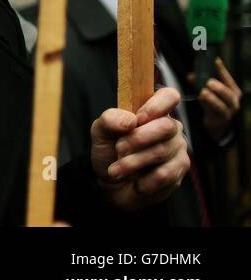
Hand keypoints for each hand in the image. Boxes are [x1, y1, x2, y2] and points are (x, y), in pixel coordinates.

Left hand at [90, 87, 189, 210]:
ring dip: (133, 163)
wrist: (112, 183)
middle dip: (136, 139)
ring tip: (117, 169)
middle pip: (165, 126)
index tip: (138, 118)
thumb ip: (109, 119)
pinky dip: (144, 180)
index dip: (157, 105)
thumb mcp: (100, 132)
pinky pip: (165, 174)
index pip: (169, 96)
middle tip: (118, 148)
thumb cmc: (109, 151)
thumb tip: (130, 120)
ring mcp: (177, 149)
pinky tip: (136, 181)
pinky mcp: (179, 171)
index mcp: (152, 111)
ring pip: (161, 152)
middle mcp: (170, 127)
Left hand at [195, 58, 241, 137]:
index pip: (228, 78)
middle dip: (219, 88)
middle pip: (229, 94)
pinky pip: (216, 113)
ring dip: (213, 98)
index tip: (215, 61)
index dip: (222, 70)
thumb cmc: (213, 101)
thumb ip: (200, 81)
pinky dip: (208, 105)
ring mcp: (229, 111)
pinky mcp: (222, 119)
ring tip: (203, 92)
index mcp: (232, 90)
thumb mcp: (208, 89)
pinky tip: (202, 100)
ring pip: (223, 105)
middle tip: (209, 82)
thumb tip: (191, 76)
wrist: (217, 122)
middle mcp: (234, 100)